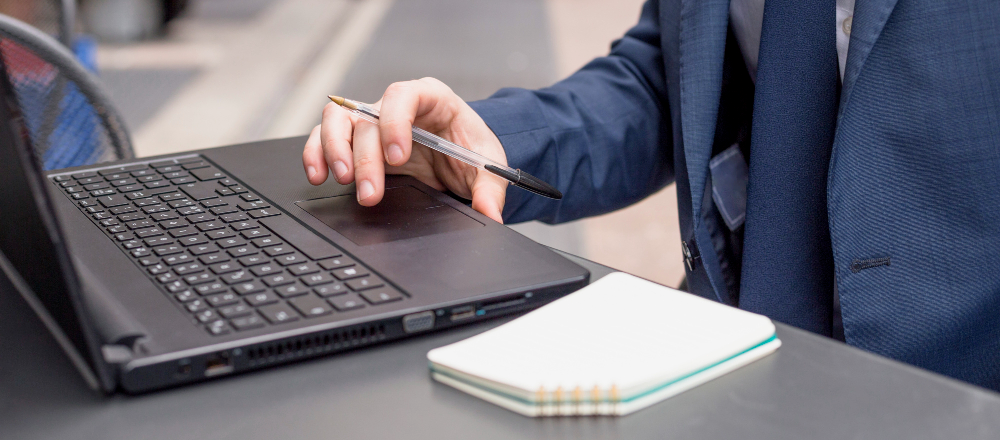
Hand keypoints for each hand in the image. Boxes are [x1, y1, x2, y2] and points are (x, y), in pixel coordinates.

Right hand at [302, 78, 508, 222]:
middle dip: (366, 159)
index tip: (398, 157)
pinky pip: (325, 138)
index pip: (404, 96)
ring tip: (343, 180)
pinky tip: (318, 175)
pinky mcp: (355, 140)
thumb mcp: (487, 166)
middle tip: (370, 192)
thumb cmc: (470, 147)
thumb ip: (489, 189)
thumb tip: (490, 215)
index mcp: (431, 98)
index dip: (396, 122)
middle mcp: (396, 105)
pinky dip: (317, 154)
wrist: (460, 153)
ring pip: (337, 120)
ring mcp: (371, 121)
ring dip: (334, 150)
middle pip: (368, 119)